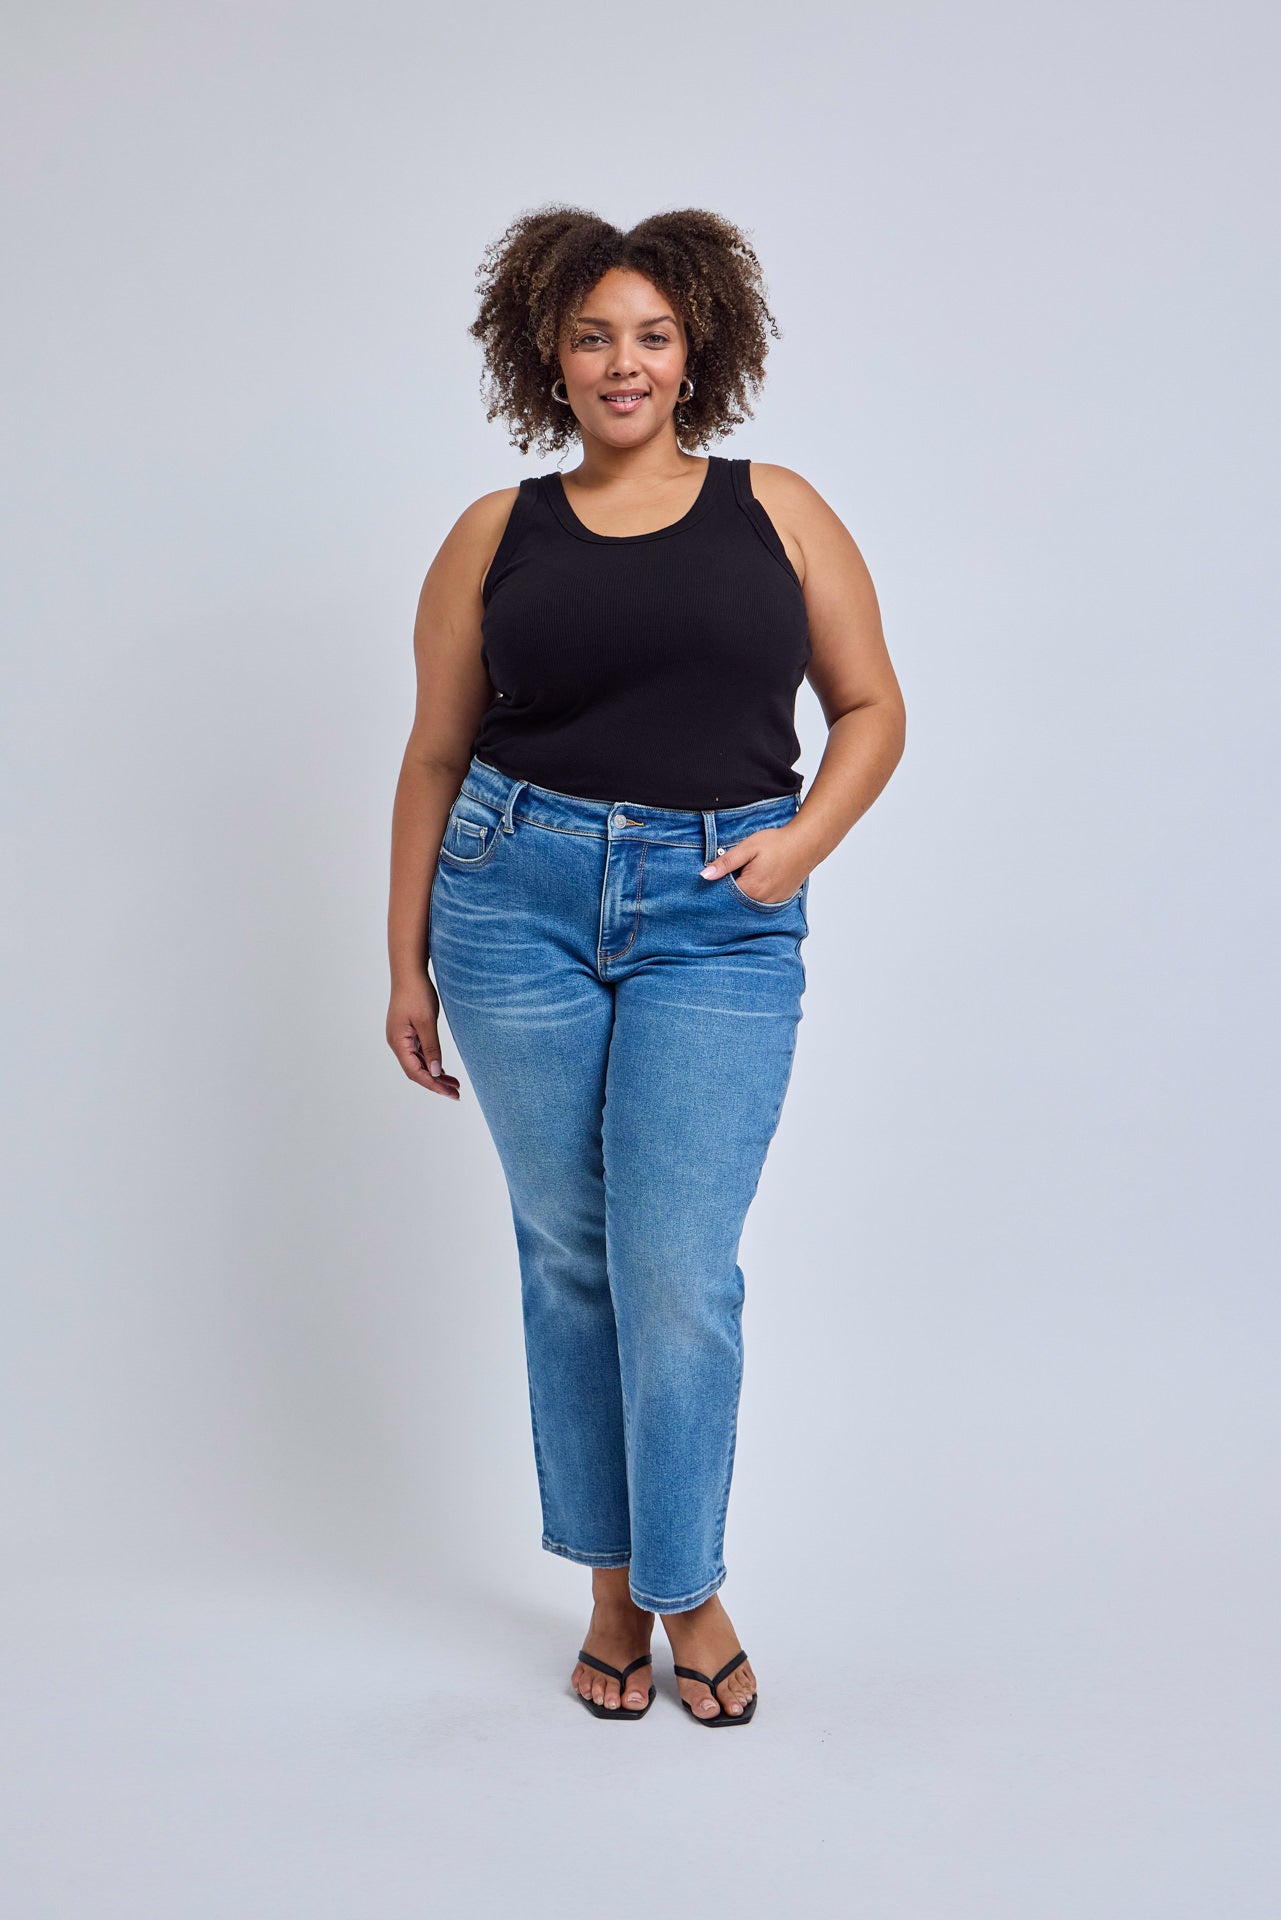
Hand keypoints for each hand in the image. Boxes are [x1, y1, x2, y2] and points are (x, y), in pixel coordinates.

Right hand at [387, 973, 460, 1097]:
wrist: (409, 972)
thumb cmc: (417, 993)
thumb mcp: (427, 1022)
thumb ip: (431, 1047)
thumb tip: (435, 1072)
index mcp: (398, 1042)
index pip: (415, 1072)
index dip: (433, 1085)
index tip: (450, 1093)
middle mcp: (397, 1043)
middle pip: (416, 1071)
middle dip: (436, 1083)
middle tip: (456, 1094)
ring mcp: (401, 1038)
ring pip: (418, 1063)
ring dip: (435, 1074)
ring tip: (454, 1084)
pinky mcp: (408, 1032)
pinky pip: (419, 1053)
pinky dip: (431, 1062)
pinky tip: (443, 1068)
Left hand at [699, 823, 808, 906]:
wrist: (806, 843)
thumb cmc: (778, 843)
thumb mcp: (747, 848)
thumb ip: (725, 863)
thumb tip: (704, 875)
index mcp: (750, 889)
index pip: (723, 895)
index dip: (719, 884)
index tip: (720, 874)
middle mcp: (761, 901)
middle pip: (735, 901)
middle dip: (731, 888)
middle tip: (739, 869)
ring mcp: (772, 902)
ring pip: (748, 901)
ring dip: (745, 891)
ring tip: (752, 872)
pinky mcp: (780, 900)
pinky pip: (761, 901)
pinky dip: (756, 893)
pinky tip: (761, 878)